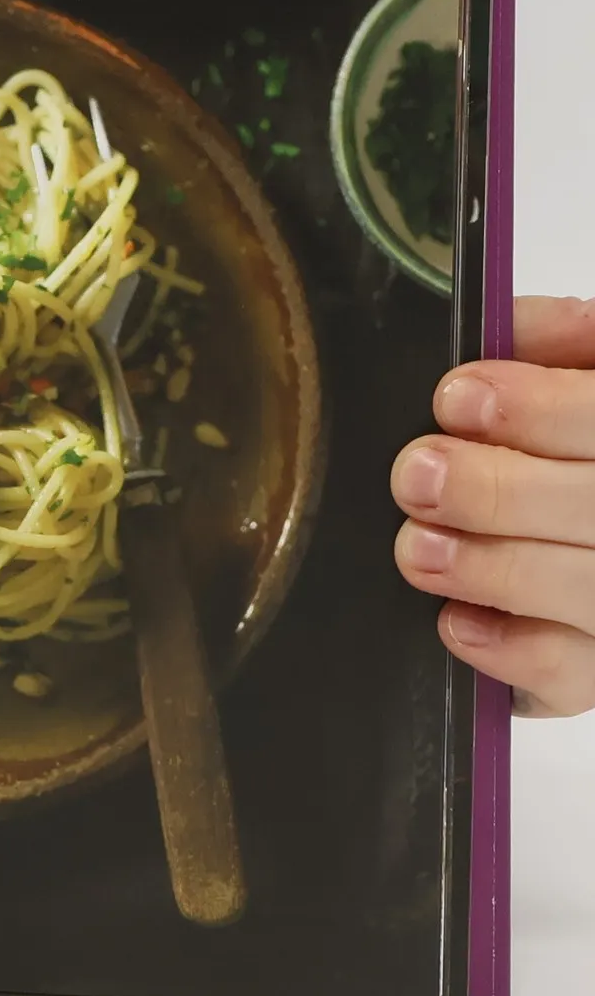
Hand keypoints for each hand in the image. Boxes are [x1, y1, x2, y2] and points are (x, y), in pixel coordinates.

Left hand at [393, 296, 594, 716]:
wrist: (555, 551)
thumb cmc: (558, 450)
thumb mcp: (565, 375)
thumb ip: (550, 341)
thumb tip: (502, 323)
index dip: (546, 407)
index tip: (457, 397)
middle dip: (504, 490)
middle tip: (419, 476)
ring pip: (593, 588)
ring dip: (497, 566)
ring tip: (419, 548)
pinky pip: (576, 672)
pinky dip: (512, 647)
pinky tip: (457, 621)